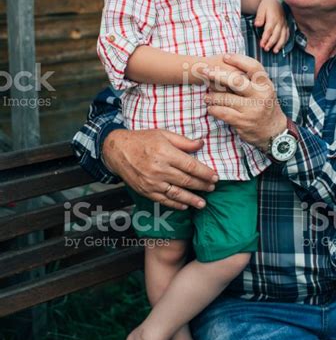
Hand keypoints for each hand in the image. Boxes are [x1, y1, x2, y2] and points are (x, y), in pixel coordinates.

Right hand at [102, 128, 217, 209]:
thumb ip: (183, 141)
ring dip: (192, 199)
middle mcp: (159, 169)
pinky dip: (175, 204)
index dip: (205, 173)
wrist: (117, 150)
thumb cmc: (142, 139)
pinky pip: (163, 200)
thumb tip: (201, 144)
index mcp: (165, 153)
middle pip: (186, 180)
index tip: (215, 176)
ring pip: (176, 194)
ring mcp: (152, 182)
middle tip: (212, 188)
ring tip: (203, 203)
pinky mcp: (145, 190)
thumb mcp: (163, 134)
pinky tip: (185, 206)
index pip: (191, 166)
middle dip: (202, 185)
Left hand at [203, 53, 286, 149]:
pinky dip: (213, 109)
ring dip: (211, 96)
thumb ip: (250, 80)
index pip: (253, 67)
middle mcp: (260, 96)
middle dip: (217, 75)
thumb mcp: (264, 90)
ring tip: (206, 96)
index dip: (238, 59)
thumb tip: (226, 66)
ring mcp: (251, 110)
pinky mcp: (242, 122)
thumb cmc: (264, 106)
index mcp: (265, 85)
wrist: (273, 132)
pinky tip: (211, 108)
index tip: (225, 56)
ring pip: (225, 98)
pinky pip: (222, 112)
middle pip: (235, 81)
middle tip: (205, 72)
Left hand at [254, 0, 288, 53]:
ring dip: (279, 44)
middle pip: (276, 35)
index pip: (269, 30)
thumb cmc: (265, 6)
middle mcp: (280, 22)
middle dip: (271, 43)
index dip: (265, 38)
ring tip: (274, 51)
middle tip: (266, 49)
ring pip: (283, 36)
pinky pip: (287, 35)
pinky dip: (284, 41)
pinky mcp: (286, 26)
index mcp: (273, 18)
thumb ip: (259, 17)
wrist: (273, 2)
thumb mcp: (261, 9)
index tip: (261, 45)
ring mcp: (284, 24)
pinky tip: (281, 47)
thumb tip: (257, 24)